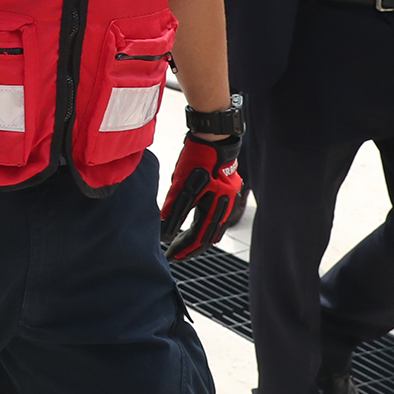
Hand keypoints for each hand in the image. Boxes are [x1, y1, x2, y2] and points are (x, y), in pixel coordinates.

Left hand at [158, 133, 243, 258]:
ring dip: (199, 240)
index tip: (170, 255)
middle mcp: (226, 204)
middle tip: (176, 256)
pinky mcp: (229, 192)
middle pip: (208, 236)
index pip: (198, 234)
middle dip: (191, 248)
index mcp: (215, 203)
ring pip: (215, 229)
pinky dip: (208, 228)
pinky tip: (199, 231)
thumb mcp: (180, 181)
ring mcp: (229, 198)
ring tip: (185, 247)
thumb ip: (173, 206)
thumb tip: (165, 229)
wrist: (215, 136)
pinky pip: (219, 218)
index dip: (183, 247)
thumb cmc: (196, 155)